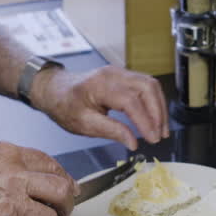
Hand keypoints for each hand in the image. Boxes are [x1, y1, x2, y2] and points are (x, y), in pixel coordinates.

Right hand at [0, 142, 78, 215]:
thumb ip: (17, 164)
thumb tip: (42, 176)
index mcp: (14, 156)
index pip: (53, 165)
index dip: (65, 180)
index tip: (68, 188)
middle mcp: (17, 176)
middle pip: (61, 190)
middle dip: (66, 204)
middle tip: (62, 210)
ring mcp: (11, 202)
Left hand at [31, 65, 169, 150]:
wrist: (55, 89)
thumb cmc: (65, 106)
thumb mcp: (83, 124)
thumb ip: (110, 131)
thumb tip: (133, 142)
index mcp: (100, 85)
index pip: (131, 101)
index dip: (145, 121)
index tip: (152, 139)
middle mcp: (113, 74)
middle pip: (147, 88)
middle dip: (158, 113)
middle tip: (160, 135)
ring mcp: (120, 72)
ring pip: (150, 84)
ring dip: (159, 107)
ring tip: (161, 129)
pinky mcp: (124, 76)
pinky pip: (146, 85)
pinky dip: (154, 102)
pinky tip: (154, 118)